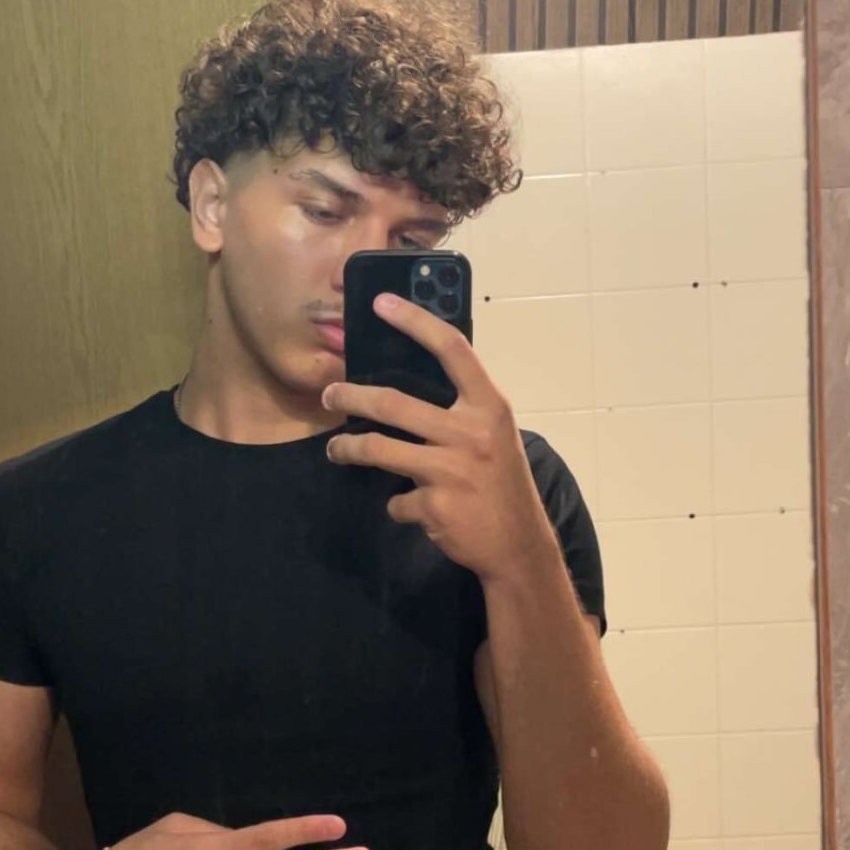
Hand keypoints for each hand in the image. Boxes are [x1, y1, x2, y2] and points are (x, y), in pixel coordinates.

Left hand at [322, 293, 556, 581]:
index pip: (452, 350)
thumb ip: (464, 409)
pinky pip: (396, 500)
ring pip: (378, 449)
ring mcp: (451, 470)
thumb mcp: (496, 435)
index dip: (415, 321)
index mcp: (490, 407)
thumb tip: (413, 383)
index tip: (381, 302)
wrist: (519, 546)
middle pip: (393, 403)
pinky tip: (408, 507)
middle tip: (330, 395)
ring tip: (336, 450)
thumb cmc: (503, 483)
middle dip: (350, 396)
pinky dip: (397, 504)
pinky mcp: (434, 505)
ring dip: (348, 449)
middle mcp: (471, 433)